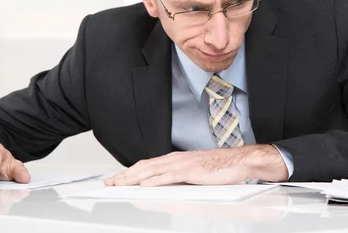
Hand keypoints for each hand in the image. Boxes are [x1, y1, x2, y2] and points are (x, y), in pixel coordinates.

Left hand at [104, 145, 287, 186]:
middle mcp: (175, 159)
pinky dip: (155, 180)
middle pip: (144, 167)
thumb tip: (161, 188)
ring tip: (119, 184)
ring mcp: (182, 164)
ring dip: (133, 177)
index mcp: (175, 160)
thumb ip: (177, 179)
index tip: (116, 179)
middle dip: (124, 175)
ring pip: (152, 171)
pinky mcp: (191, 171)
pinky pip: (169, 176)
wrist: (238, 162)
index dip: (129, 172)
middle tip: (109, 182)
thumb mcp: (193, 174)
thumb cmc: (218, 168)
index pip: (146, 166)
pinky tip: (144, 184)